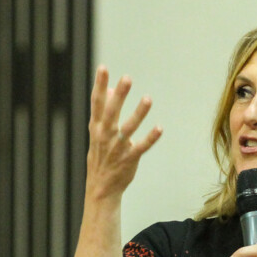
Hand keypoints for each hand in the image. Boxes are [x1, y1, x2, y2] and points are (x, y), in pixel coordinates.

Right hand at [85, 65, 162, 201]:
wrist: (101, 188)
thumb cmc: (101, 156)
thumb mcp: (98, 132)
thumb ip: (104, 110)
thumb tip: (110, 88)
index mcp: (97, 127)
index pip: (97, 103)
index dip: (99, 85)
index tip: (103, 68)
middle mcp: (105, 136)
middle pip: (111, 112)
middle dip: (119, 95)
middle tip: (127, 78)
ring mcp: (117, 148)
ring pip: (128, 129)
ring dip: (138, 114)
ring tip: (148, 99)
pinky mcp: (129, 159)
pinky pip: (140, 147)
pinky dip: (150, 138)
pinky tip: (159, 128)